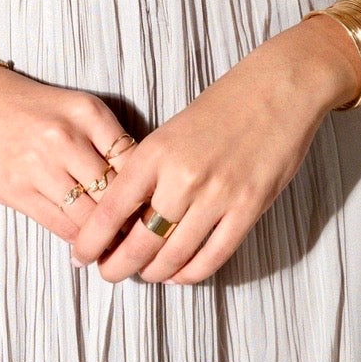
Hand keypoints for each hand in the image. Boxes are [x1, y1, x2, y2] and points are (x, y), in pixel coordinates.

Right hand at [0, 59, 136, 243]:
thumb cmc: (29, 109)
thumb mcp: (75, 110)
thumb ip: (105, 140)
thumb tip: (138, 183)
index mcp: (88, 113)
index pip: (133, 160)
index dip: (146, 188)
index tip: (152, 206)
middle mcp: (66, 137)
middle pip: (114, 192)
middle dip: (129, 218)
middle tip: (141, 235)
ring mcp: (40, 166)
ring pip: (89, 216)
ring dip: (104, 236)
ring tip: (116, 246)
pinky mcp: (17, 191)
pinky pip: (60, 225)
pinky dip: (77, 238)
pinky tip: (85, 244)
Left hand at [67, 16, 360, 285]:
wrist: (280, 87)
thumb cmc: (225, 104)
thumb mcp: (174, 130)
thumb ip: (152, 171)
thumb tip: (127, 216)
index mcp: (156, 152)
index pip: (111, 211)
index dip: (91, 242)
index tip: (81, 257)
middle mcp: (183, 177)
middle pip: (139, 243)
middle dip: (118, 267)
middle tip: (111, 273)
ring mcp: (218, 196)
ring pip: (173, 257)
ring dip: (154, 273)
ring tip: (146, 274)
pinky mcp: (249, 209)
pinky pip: (213, 257)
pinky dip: (191, 274)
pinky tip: (180, 273)